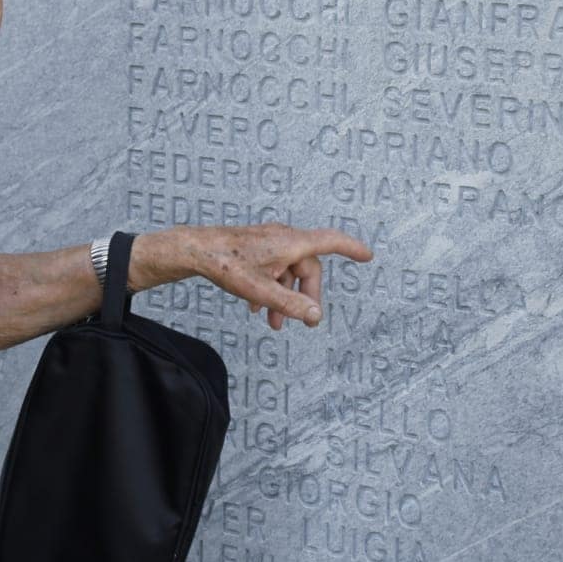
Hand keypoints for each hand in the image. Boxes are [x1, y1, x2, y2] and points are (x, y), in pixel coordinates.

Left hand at [184, 223, 373, 329]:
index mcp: (291, 243)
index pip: (330, 241)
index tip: (367, 255)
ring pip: (288, 271)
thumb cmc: (226, 264)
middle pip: (308, 267)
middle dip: (306, 296)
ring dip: (285, 297)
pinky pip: (273, 268)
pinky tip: (257, 308)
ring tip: (273, 323)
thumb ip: (291, 304)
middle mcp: (284, 238)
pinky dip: (270, 287)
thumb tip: (315, 315)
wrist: (195, 250)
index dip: (351, 248)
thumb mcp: (261, 290)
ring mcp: (269, 242)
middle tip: (301, 322)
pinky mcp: (256, 248)